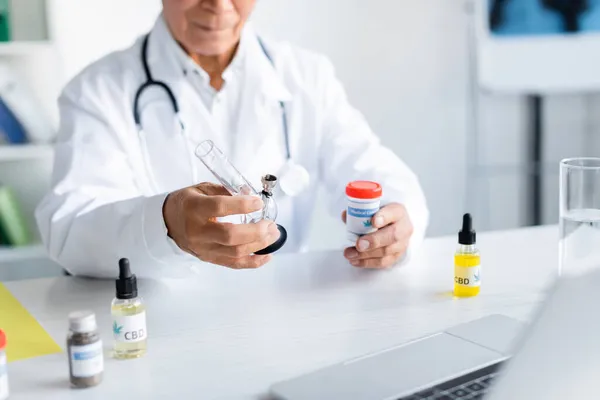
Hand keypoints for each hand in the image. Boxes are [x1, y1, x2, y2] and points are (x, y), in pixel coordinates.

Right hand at [163, 183, 279, 268]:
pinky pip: (234, 264)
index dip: (242, 205)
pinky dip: (253, 262)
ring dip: (259, 245)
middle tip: (270, 224)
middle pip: (230, 236)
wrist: (167, 222)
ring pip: (235, 252)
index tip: (258, 202)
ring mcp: (203, 248)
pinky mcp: (209, 258)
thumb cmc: (187, 203)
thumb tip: (251, 195)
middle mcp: (198, 232)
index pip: (219, 208)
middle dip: (256, 231)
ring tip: (273, 234)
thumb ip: (226, 191)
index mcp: (194, 209)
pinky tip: (267, 255)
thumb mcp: (202, 189)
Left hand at [342, 203, 412, 268]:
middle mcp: (403, 228)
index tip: (373, 221)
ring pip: (386, 251)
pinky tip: (355, 261)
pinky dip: (367, 262)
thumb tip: (346, 215)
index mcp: (398, 212)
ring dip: (366, 254)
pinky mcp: (396, 256)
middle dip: (374, 241)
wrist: (393, 226)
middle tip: (359, 244)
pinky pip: (383, 262)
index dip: (384, 217)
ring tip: (350, 254)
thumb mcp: (372, 209)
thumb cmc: (380, 216)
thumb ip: (360, 212)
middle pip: (392, 236)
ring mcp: (402, 244)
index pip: (394, 212)